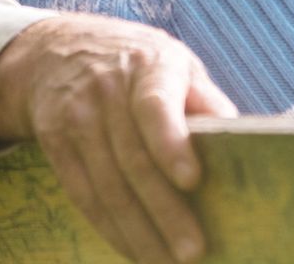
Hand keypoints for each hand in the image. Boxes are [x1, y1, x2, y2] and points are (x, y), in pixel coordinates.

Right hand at [0, 12, 238, 263]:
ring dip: (138, 232)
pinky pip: (83, 195)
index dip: (171, 143)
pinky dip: (110, 229)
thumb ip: (204, 99)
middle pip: (134, 160)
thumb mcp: (174, 62)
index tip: (193, 181)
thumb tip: (239, 136)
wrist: (55, 50)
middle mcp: (107, 90)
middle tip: (192, 251)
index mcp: (148, 65)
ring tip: (168, 263)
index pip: (155, 106)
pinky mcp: (54, 143)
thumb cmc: (137, 63)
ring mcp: (76, 117)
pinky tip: (134, 251)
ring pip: (107, 186)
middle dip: (164, 211)